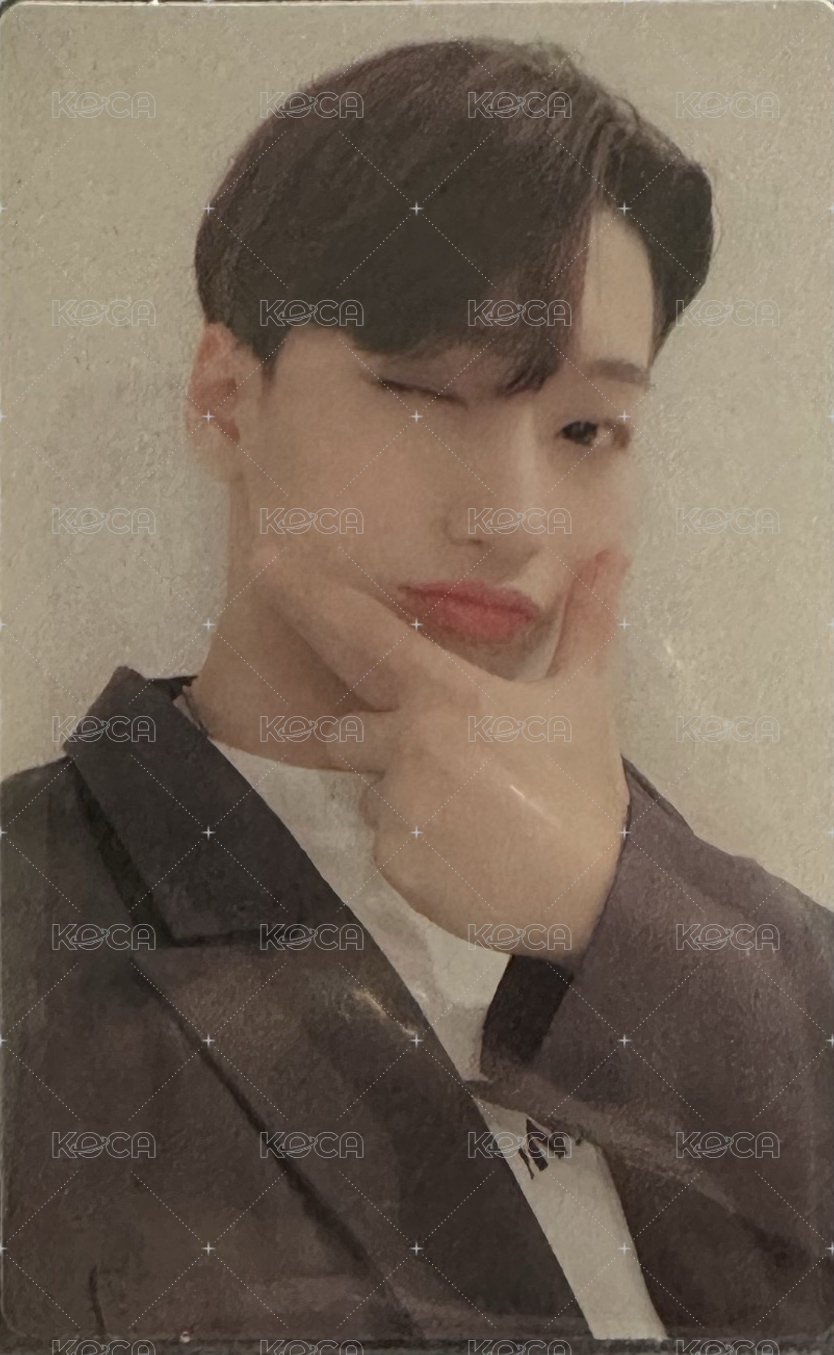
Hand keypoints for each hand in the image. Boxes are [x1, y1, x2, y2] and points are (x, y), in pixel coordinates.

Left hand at [267, 549, 630, 962]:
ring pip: (373, 791)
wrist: (594, 894)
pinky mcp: (392, 863)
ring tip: (470, 814)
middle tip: (434, 762)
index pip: (363, 635)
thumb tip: (613, 551)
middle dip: (365, 740)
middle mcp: (407, 745)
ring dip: (404, 795)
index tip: (262, 561)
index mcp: (447, 696)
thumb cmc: (585, 788)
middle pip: (343, 732)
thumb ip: (586, 622)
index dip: (309, 596)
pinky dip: (417, 843)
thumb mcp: (586, 698)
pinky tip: (465, 850)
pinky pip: (386, 841)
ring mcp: (395, 807)